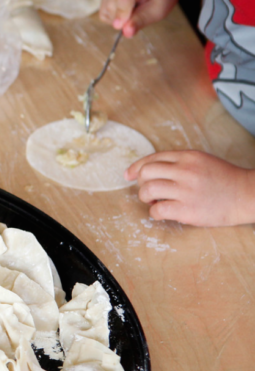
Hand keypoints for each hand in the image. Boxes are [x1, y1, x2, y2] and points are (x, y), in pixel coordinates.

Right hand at [98, 0, 194, 37]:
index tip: (121, 27)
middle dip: (121, 18)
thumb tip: (126, 32)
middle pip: (111, 5)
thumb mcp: (159, 10)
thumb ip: (142, 20)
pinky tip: (125, 7)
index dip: (120, 13)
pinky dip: (112, 13)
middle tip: (137, 16)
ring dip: (116, 17)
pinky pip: (103, 8)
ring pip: (105, 9)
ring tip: (132, 10)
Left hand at [126, 150, 254, 225]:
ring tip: (156, 202)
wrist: (247, 195)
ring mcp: (186, 190)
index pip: (152, 158)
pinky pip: (157, 211)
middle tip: (150, 192)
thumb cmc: (224, 180)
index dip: (136, 167)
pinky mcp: (188, 209)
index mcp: (188, 157)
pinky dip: (154, 213)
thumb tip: (148, 171)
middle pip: (146, 173)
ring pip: (147, 190)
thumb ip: (178, 163)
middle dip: (142, 183)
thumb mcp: (202, 162)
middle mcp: (185, 170)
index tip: (128, 175)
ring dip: (145, 198)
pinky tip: (163, 213)